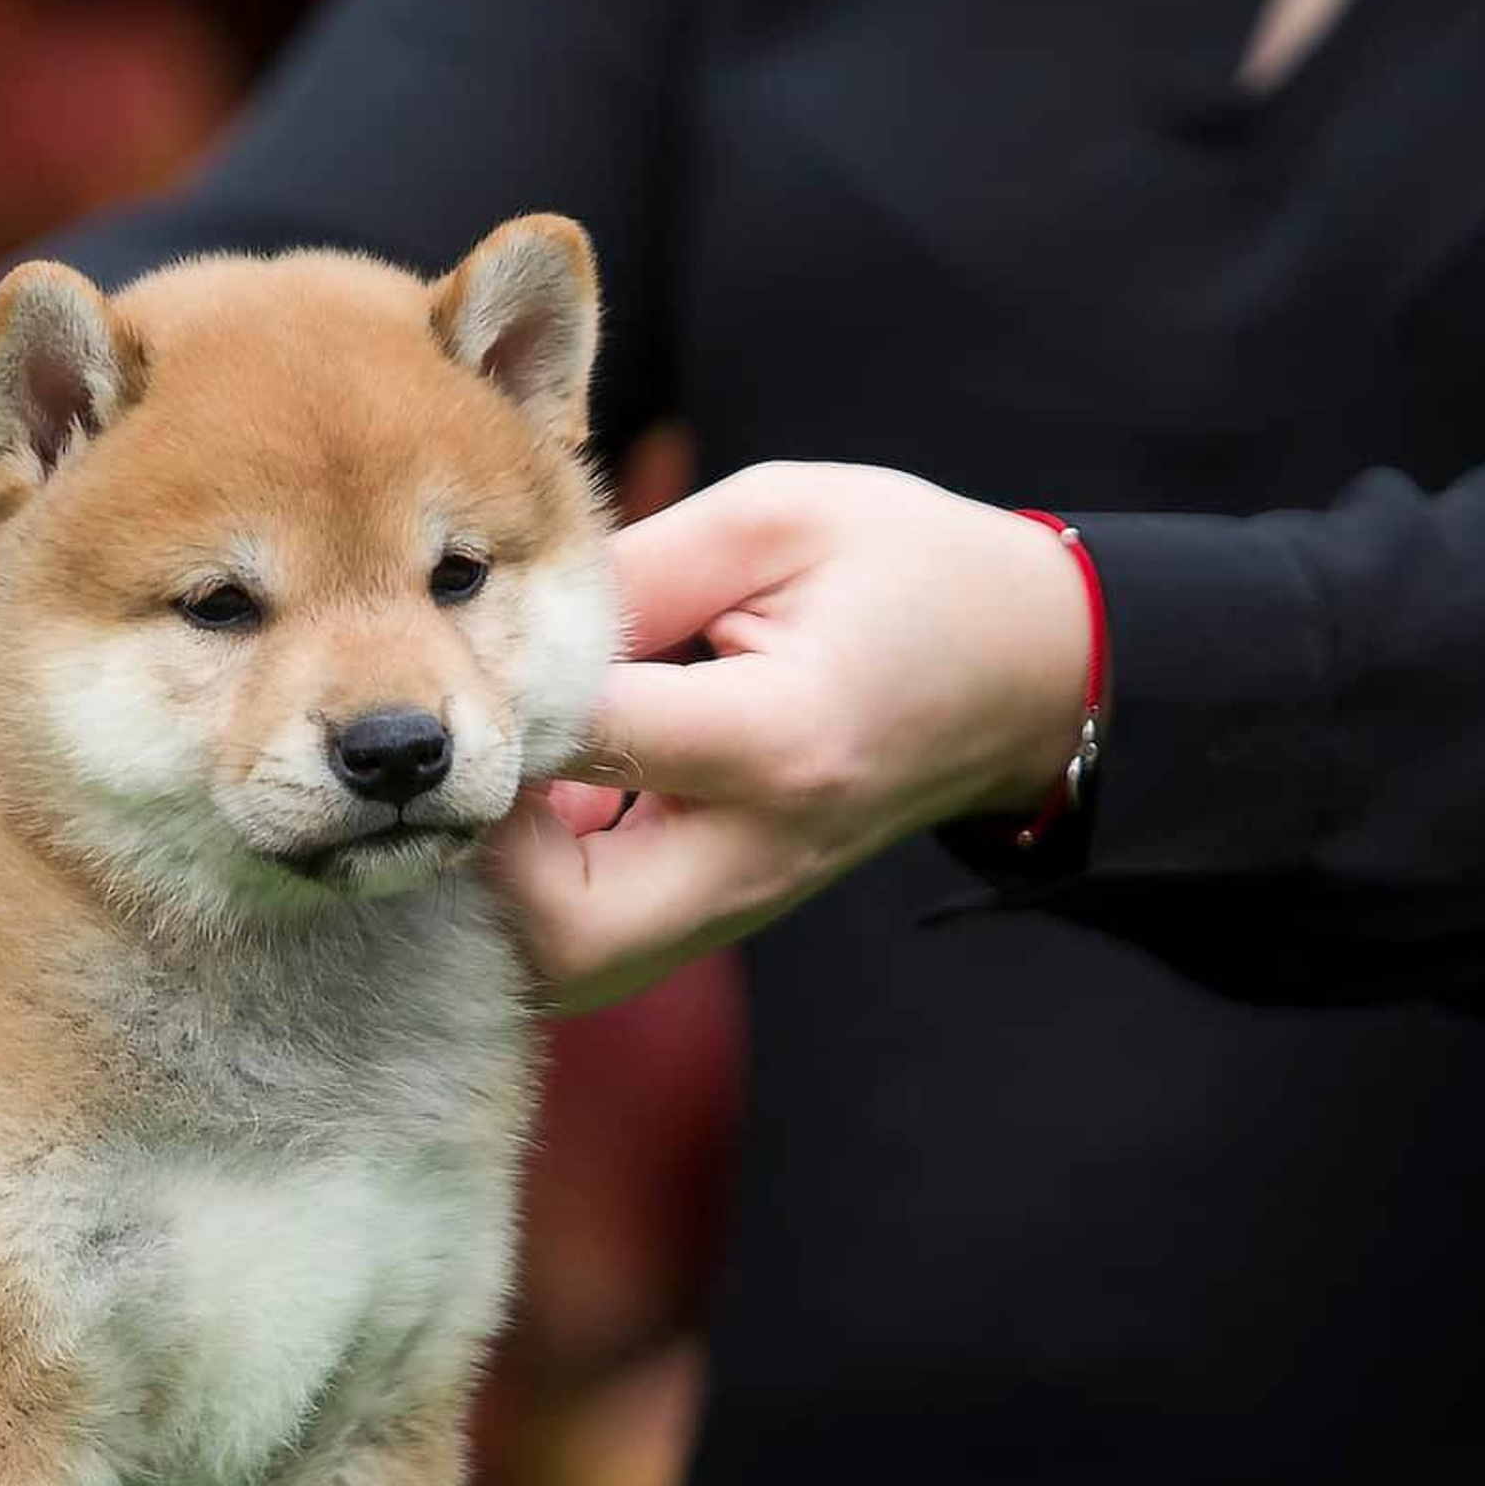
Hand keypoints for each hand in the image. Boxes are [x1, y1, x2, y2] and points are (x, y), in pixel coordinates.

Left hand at [490, 461, 1092, 1012]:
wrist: (1025, 674)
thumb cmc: (907, 573)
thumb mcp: (779, 518)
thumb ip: (636, 569)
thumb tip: (504, 619)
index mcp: (779, 738)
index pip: (588, 743)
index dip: (499, 699)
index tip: (459, 650)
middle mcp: (756, 851)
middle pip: (562, 934)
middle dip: (478, 857)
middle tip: (458, 760)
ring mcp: (741, 904)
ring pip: (566, 968)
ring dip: (496, 890)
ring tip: (486, 781)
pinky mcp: (722, 919)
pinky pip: (589, 947)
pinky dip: (529, 897)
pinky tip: (524, 805)